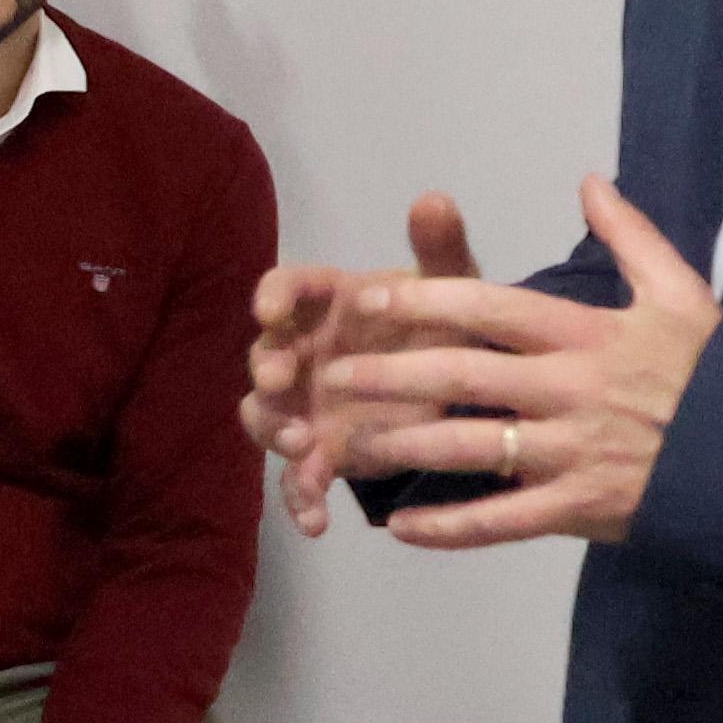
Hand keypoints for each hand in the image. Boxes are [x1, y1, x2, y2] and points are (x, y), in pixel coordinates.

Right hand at [246, 193, 482, 535]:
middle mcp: (301, 352)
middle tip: (282, 382)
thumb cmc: (440, 324)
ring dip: (274, 431)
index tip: (272, 310)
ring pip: (266, 418)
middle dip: (266, 370)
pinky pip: (297, 478)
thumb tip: (435, 199)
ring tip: (299, 447)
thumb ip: (439, 248)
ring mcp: (305, 406)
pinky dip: (300, 499)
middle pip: (263, 357)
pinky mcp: (320, 452)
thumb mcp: (451, 284)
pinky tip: (317, 522)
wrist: (459, 384)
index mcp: (324, 304)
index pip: (284, 291)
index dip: (273, 298)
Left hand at [305, 179, 718, 550]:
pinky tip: (402, 527)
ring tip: (347, 445)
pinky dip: (450, 528)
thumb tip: (590, 180)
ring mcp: (575, 453)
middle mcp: (574, 391)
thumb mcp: (684, 295)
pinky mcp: (582, 510)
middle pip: (464, 377)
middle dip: (391, 374)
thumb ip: (632, 238)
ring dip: (404, 448)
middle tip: (330, 375)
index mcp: (591, 335)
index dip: (427, 301)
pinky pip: (502, 521)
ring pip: (470, 450)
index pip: (494, 308)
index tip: (372, 296)